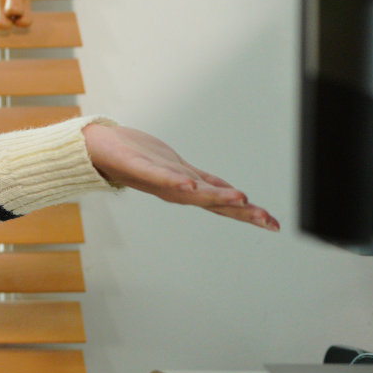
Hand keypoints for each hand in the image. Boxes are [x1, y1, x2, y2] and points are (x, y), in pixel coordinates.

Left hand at [83, 124, 278, 230]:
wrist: (99, 149)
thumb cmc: (139, 158)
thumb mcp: (180, 172)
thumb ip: (205, 184)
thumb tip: (234, 194)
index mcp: (185, 191)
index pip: (222, 204)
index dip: (248, 214)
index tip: (274, 224)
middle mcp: (174, 189)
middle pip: (212, 203)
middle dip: (240, 212)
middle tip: (266, 219)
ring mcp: (156, 178)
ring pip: (191, 191)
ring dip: (214, 196)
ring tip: (240, 199)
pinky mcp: (137, 165)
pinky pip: (158, 175)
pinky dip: (174, 181)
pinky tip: (189, 186)